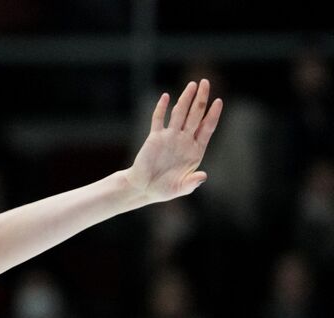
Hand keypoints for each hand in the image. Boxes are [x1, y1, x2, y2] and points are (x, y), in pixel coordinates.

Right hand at [123, 79, 223, 202]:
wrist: (144, 188)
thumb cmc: (164, 189)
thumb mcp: (181, 188)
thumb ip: (192, 183)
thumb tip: (203, 177)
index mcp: (195, 150)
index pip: (207, 127)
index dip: (213, 115)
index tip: (218, 101)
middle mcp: (184, 140)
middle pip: (195, 115)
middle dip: (201, 99)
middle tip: (205, 83)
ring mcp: (169, 137)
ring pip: (179, 113)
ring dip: (185, 99)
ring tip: (192, 85)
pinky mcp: (154, 137)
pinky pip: (158, 119)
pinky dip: (161, 108)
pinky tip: (166, 97)